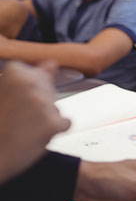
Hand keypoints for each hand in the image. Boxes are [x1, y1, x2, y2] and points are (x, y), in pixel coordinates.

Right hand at [0, 61, 70, 183]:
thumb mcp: (3, 94)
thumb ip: (29, 77)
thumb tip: (52, 64)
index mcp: (15, 74)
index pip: (38, 74)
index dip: (27, 90)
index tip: (14, 103)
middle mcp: (30, 85)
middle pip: (49, 91)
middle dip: (37, 104)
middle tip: (17, 119)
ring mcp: (42, 104)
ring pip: (55, 108)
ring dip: (44, 119)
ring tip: (22, 129)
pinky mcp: (52, 124)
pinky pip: (65, 123)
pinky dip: (54, 131)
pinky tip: (34, 136)